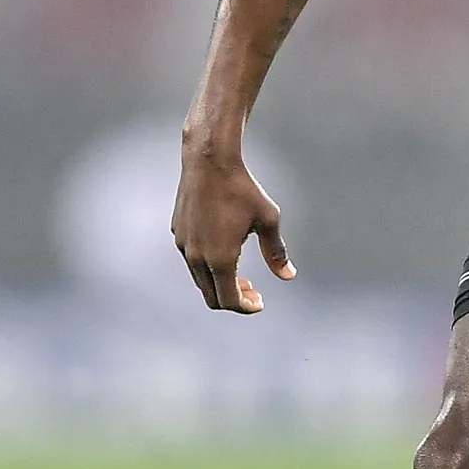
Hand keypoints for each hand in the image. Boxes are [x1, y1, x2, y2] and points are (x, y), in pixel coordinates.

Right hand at [172, 142, 295, 313]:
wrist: (209, 160)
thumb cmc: (241, 188)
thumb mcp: (267, 220)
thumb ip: (276, 252)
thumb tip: (289, 275)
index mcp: (220, 258)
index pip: (229, 300)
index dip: (245, 307)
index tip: (259, 302)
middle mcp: (197, 257)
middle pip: (212, 296)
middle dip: (233, 299)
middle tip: (253, 291)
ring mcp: (185, 245)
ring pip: (200, 280)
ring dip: (220, 283)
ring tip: (241, 274)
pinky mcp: (178, 233)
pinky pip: (192, 260)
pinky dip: (208, 266)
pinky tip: (223, 251)